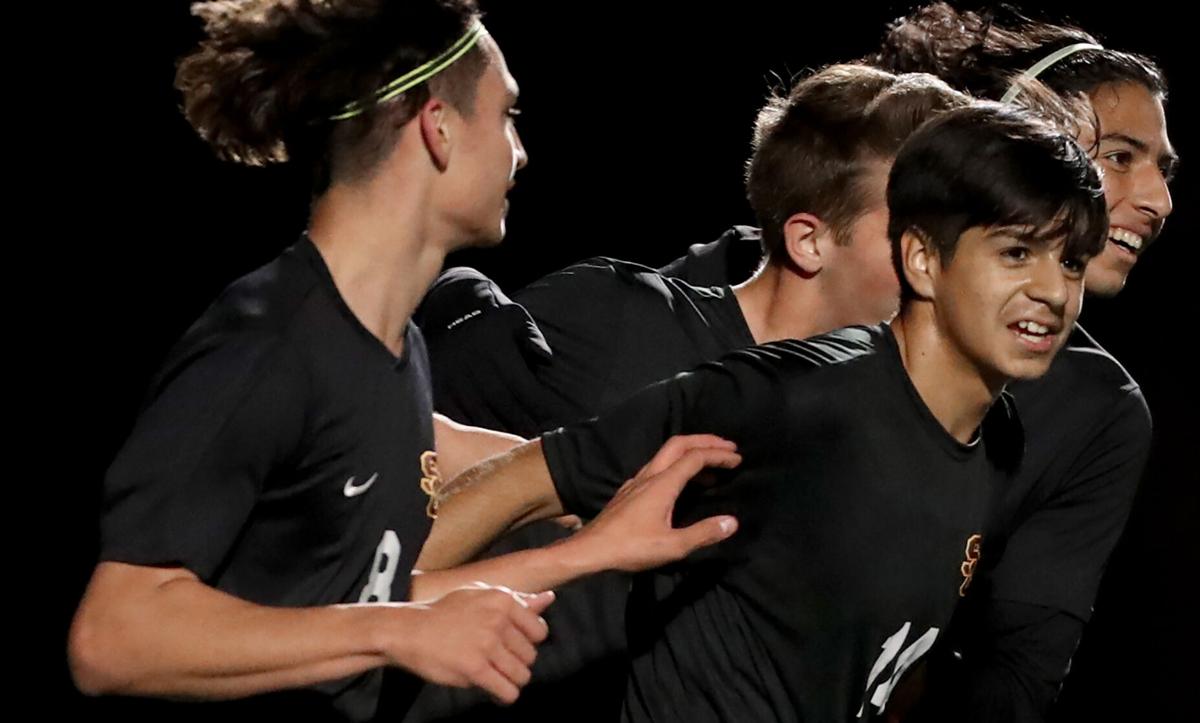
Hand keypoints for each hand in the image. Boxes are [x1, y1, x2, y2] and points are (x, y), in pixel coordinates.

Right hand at [386, 584, 554, 703]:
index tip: (510, 646)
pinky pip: (507, 691)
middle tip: (497, 662)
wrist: (407, 630)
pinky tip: (494, 691)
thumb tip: (548, 598)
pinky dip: (504, 695)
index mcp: (503, 600)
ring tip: (495, 676)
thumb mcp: (480, 595)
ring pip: (522, 675)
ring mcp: (487, 644)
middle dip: (516, 663)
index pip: (539, 631)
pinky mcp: (475, 668)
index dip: (526, 643)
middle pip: (531, 656)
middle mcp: (498, 619)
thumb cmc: (443, 613)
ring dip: (510, 680)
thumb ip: (517, 600)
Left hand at [571, 435, 740, 572]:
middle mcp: (649, 475)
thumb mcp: (671, 546)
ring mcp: (636, 481)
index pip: (695, 457)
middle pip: (678, 444)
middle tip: (727, 448)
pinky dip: (676, 467)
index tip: (738, 460)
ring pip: (666, 455)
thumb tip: (732, 522)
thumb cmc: (630, 548)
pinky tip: (679, 484)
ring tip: (711, 468)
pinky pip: (657, 467)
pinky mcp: (628, 491)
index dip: (718, 455)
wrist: (589, 550)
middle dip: (705, 441)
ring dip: (690, 454)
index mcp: (662, 484)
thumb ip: (703, 533)